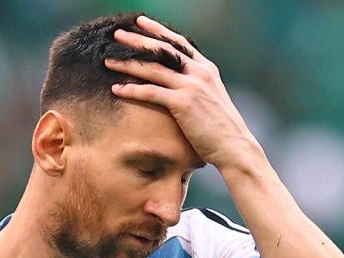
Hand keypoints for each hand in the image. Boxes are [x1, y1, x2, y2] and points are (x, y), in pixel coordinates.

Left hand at [106, 15, 261, 170]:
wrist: (235, 148)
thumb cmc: (221, 131)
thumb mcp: (212, 102)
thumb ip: (199, 90)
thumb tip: (184, 90)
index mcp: (207, 69)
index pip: (179, 43)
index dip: (159, 31)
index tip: (141, 23)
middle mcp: (199, 72)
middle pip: (163, 49)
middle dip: (138, 40)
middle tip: (117, 34)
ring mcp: (192, 86)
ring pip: (153, 68)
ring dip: (128, 63)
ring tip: (108, 60)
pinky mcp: (184, 103)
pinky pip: (151, 92)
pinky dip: (132, 90)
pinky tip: (116, 89)